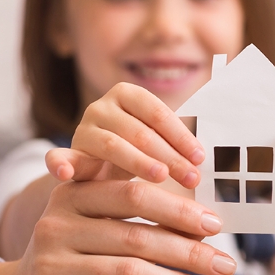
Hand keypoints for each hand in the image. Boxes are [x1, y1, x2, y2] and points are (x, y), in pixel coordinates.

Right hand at [0, 179, 236, 274]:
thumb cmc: (73, 253)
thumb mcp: (88, 218)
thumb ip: (131, 205)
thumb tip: (202, 215)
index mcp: (70, 195)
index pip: (131, 194)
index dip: (177, 208)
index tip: (214, 224)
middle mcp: (56, 227)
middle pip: (135, 236)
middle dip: (188, 251)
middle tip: (226, 264)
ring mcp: (52, 268)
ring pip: (129, 274)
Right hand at [46, 83, 203, 187]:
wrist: (100, 172)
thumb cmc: (140, 156)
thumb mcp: (161, 145)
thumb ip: (181, 146)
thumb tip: (214, 160)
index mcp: (128, 94)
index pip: (158, 113)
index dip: (181, 135)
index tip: (201, 158)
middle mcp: (102, 106)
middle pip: (139, 130)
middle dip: (169, 156)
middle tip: (191, 178)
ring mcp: (82, 129)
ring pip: (113, 145)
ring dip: (139, 163)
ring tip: (161, 179)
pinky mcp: (67, 154)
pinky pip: (60, 158)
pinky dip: (60, 164)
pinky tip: (66, 175)